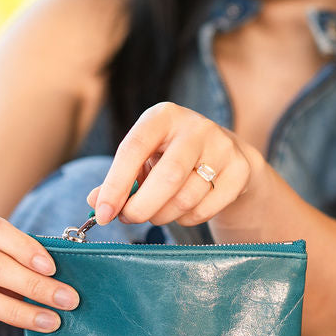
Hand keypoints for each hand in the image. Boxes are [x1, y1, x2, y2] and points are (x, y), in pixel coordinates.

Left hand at [87, 102, 258, 226]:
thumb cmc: (171, 157)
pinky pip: (205, 209)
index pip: (133, 148)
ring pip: (186, 198)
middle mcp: (195, 127)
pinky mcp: (240, 171)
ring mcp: (223, 147)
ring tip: (156, 212)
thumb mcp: (143, 160)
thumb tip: (96, 203)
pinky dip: (186, 219)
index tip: (103, 213)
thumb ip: (118, 180)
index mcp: (162, 116)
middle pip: (168, 177)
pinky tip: (181, 211)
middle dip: (142, 207)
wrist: (225, 155)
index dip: (115, 184)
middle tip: (128, 219)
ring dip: (162, 215)